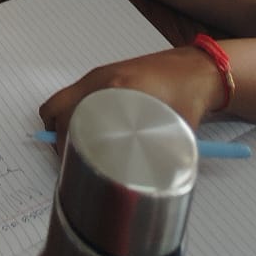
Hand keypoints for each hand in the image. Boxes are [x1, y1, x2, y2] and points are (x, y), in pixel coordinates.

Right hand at [38, 46, 224, 150]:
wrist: (197, 70)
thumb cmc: (189, 96)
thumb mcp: (176, 130)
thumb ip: (163, 157)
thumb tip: (150, 186)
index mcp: (117, 88)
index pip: (73, 117)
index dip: (66, 145)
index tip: (73, 166)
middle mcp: (102, 79)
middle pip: (57, 107)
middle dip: (58, 137)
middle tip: (71, 160)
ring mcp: (100, 75)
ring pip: (62, 99)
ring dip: (61, 123)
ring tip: (75, 148)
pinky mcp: (104, 75)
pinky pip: (75, 94)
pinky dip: (71, 112)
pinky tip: (88, 130)